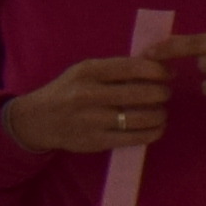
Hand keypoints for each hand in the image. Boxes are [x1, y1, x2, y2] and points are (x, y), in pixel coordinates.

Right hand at [2, 52, 177, 155]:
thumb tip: (158, 64)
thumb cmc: (69, 91)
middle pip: (141, 93)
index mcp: (88, 71)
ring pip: (141, 118)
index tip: (168, 74)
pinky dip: (153, 132)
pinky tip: (157, 128)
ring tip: (161, 112)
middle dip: (162, 93)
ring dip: (160, 114)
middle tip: (165, 94)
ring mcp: (92, 119)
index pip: (133, 67)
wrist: (37, 119)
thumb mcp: (85, 72)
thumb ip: (116, 69)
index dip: (158, 71)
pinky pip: (134, 138)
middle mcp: (89, 94)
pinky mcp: (95, 141)